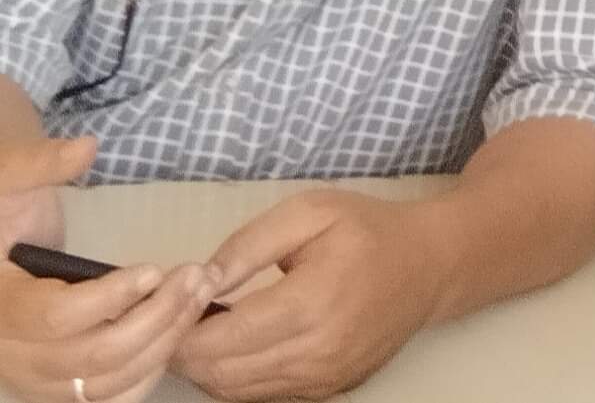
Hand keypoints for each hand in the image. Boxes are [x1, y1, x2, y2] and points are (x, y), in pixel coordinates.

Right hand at [0, 137, 222, 402]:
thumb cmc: (1, 206)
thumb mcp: (8, 176)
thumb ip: (42, 164)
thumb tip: (88, 147)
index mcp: (0, 305)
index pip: (57, 318)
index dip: (110, 299)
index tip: (155, 269)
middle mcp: (12, 353)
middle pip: (92, 359)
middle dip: (155, 320)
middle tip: (197, 277)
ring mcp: (35, 377)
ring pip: (106, 383)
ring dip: (161, 343)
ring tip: (199, 295)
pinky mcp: (57, 384)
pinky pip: (107, 396)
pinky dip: (147, 371)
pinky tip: (177, 330)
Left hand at [173, 188, 451, 400]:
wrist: (428, 265)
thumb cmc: (366, 229)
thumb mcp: (308, 212)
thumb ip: (250, 244)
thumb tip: (202, 276)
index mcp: (311, 303)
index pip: (226, 337)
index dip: (183, 328)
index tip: (163, 303)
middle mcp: (317, 353)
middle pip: (226, 373)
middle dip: (187, 350)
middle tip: (170, 315)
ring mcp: (323, 380)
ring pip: (241, 392)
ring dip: (207, 368)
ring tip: (195, 327)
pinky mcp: (327, 391)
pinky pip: (265, 396)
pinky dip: (236, 377)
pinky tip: (228, 344)